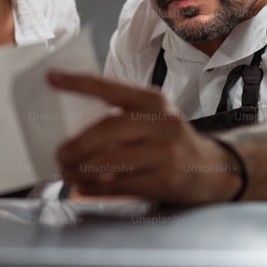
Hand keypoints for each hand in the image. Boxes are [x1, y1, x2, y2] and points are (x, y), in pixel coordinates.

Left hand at [49, 71, 242, 204]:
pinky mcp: (166, 180)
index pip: (110, 87)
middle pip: (108, 129)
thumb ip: (121, 118)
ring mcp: (166, 153)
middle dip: (77, 144)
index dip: (78, 82)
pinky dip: (96, 188)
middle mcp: (162, 123)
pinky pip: (121, 185)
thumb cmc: (172, 143)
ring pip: (111, 161)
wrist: (215, 170)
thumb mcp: (154, 119)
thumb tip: (71, 129)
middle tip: (59, 154)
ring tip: (67, 172)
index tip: (51, 78)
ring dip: (82, 169)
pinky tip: (85, 186)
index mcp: (153, 101)